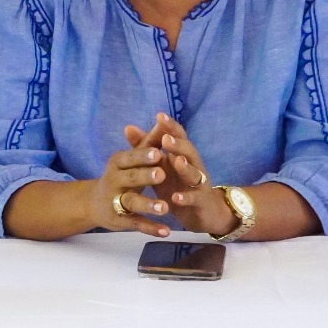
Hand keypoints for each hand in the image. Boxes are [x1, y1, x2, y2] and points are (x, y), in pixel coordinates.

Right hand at [93, 127, 171, 235]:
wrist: (93, 203)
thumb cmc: (121, 176)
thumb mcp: (131, 160)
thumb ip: (148, 142)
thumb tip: (163, 120)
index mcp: (118, 163)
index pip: (130, 158)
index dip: (143, 156)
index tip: (158, 153)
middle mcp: (114, 180)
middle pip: (131, 178)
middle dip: (145, 176)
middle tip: (162, 174)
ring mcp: (115, 201)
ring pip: (132, 202)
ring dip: (148, 204)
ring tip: (165, 207)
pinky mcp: (118, 220)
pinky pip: (135, 223)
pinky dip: (150, 227)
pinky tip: (166, 230)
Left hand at [142, 112, 235, 236]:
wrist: (200, 212)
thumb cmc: (176, 184)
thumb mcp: (159, 166)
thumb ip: (145, 147)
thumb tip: (128, 127)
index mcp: (181, 155)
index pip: (178, 137)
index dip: (170, 127)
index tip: (159, 115)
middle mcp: (193, 166)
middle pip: (189, 151)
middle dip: (178, 145)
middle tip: (165, 139)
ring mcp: (199, 184)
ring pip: (195, 173)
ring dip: (186, 167)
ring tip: (176, 161)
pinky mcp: (200, 202)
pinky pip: (194, 198)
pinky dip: (186, 197)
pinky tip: (176, 197)